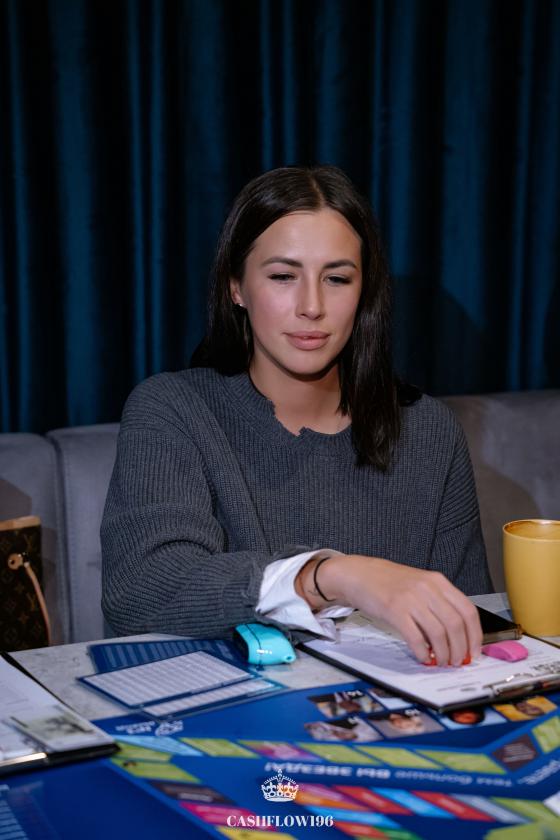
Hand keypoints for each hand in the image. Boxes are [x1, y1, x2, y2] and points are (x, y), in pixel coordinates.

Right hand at [295, 554, 481, 665]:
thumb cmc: (391, 582)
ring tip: (441, 662)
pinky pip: (416, 638)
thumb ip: (438, 603)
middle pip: (455, 624)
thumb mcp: (420, 584)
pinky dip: (423, 652)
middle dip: (460, 649)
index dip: (474, 635)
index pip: (467, 610)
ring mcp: (411, 599)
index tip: (473, 651)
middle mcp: (427, 588)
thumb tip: (457, 634)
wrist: (360, 574)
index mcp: (438, 581)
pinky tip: (423, 657)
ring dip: (443, 654)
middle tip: (457, 661)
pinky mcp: (394, 611)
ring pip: (438, 633)